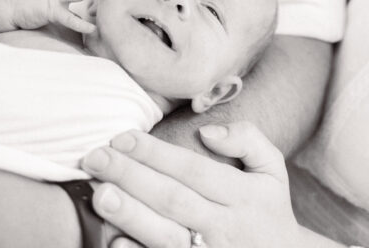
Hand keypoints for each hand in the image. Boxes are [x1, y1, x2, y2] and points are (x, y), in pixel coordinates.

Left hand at [82, 123, 302, 247]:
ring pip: (165, 237)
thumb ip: (248, 139)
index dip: (156, 153)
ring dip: (130, 215)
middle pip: (173, 200)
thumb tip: (207, 132)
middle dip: (131, 176)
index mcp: (243, 196)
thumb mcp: (272, 170)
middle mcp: (225, 228)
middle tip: (96, 157)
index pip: (192, 170)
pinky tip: (114, 242)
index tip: (123, 137)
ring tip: (99, 194)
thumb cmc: (269, 211)